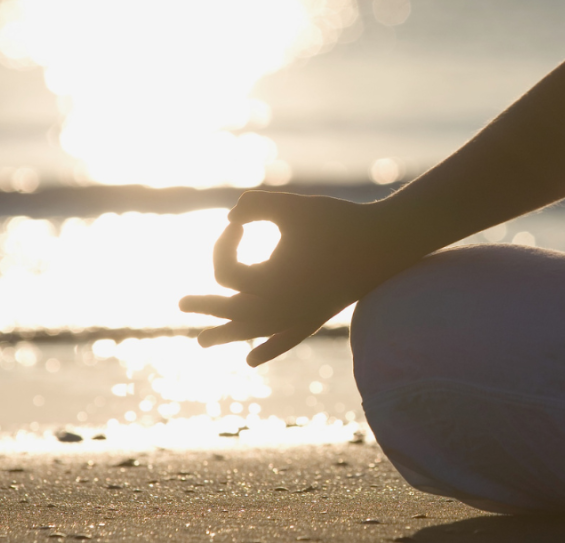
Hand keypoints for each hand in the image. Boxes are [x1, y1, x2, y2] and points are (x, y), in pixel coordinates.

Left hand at [179, 191, 408, 366]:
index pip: (225, 271)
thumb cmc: (337, 221)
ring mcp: (297, 317)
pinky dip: (268, 348)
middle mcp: (278, 308)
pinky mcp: (316, 318)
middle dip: (205, 305)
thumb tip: (232, 214)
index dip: (223, 243)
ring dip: (228, 334)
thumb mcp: (291, 207)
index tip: (238, 221)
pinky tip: (252, 360)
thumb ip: (256, 205)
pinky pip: (285, 340)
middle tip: (180, 305)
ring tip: (202, 342)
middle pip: (230, 312)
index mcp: (268, 282)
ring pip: (254, 332)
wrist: (384, 243)